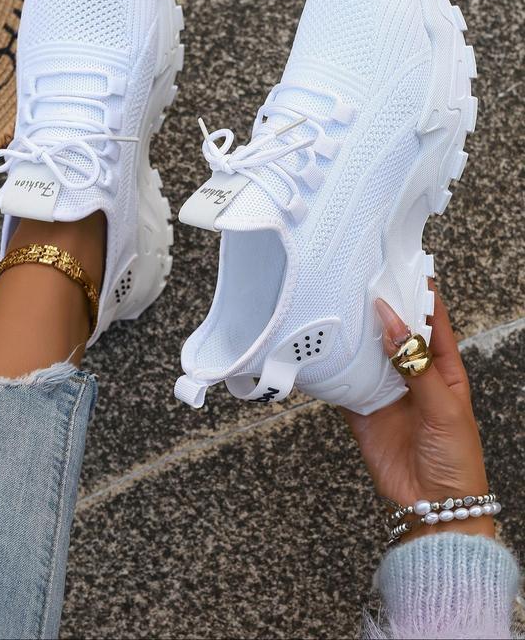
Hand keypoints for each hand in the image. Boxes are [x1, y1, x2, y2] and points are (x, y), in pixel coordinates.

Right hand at [341, 283, 493, 540]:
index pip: (432, 321)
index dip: (419, 294)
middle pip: (395, 332)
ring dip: (355, 333)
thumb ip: (415, 366)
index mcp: (444, 368)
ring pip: (367, 352)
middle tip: (361, 279)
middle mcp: (412, 374)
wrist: (432, 510)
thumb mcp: (444, 407)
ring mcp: (385, 391)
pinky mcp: (362, 410)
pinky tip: (321, 349)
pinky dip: (333, 367)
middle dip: (381, 307)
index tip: (402, 267)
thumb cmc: (456, 460)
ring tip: (338, 304)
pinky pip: (344, 383)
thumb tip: (392, 324)